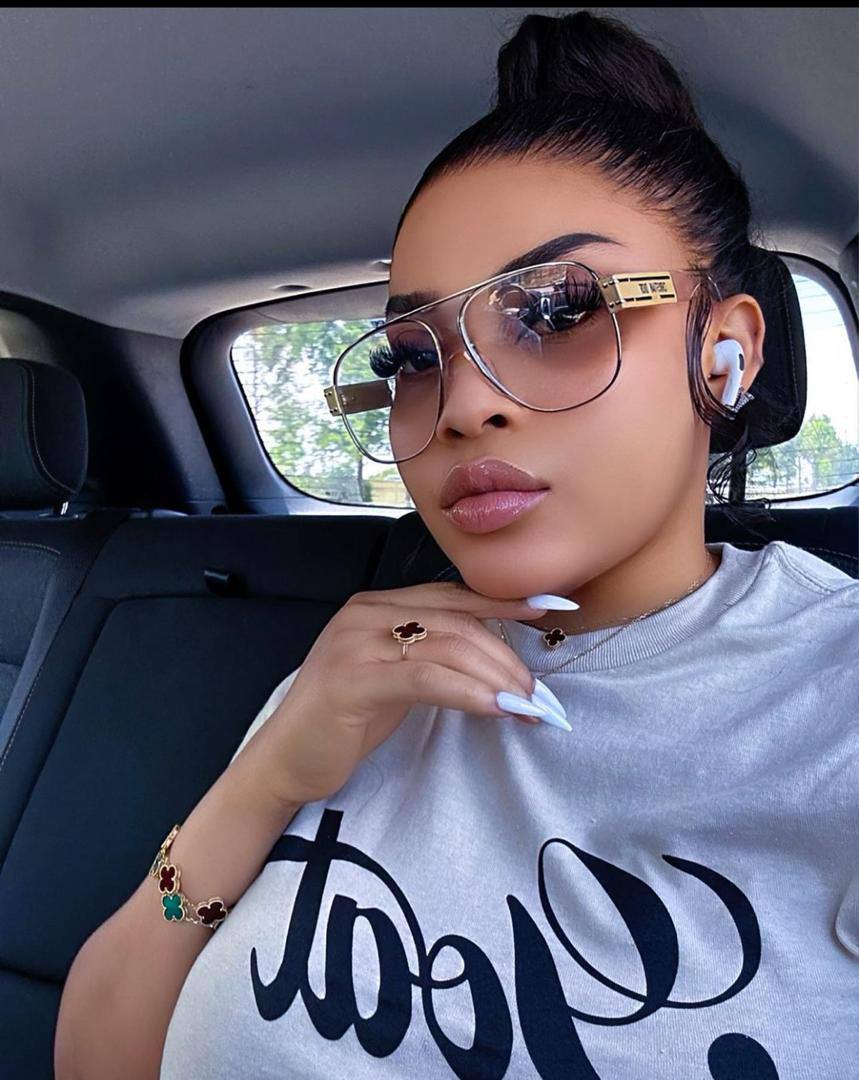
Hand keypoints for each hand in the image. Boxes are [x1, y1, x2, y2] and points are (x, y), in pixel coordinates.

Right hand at [250, 580, 562, 807]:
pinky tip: (498, 708)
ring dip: (498, 676)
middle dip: (507, 655)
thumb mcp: (394, 678)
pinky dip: (470, 692)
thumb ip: (432, 657)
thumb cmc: (343, 722)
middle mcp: (365, 613)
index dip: (503, 602)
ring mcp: (356, 642)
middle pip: (457, 622)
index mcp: (377, 606)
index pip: (452, 596)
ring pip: (447, 645)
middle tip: (540, 692)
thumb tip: (496, 662)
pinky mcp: (353, 679)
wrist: (283, 761)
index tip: (551, 608)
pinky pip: (426, 677)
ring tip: (528, 705)